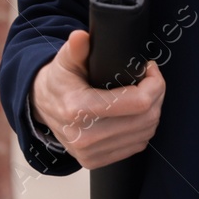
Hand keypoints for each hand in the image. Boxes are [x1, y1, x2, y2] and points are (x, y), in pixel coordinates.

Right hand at [30, 28, 164, 168]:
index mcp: (79, 109)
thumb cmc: (58, 81)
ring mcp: (91, 153)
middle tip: (151, 79)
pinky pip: (137, 146)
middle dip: (157, 94)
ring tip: (145, 93)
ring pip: (146, 133)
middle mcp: (85, 137)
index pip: (138, 102)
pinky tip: (136, 113)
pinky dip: (143, 128)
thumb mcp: (64, 60)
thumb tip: (80, 37)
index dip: (154, 83)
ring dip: (153, 111)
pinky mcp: (95, 161)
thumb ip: (75, 48)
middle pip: (147, 118)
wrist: (41, 107)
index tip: (149, 69)